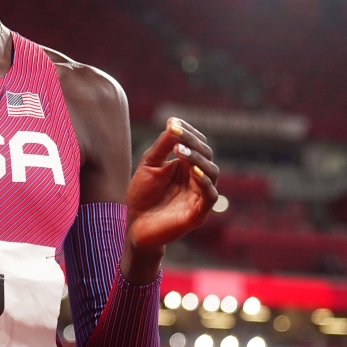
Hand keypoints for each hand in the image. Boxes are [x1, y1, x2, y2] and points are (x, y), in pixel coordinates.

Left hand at [125, 117, 218, 252]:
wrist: (134, 224)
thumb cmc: (142, 194)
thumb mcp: (149, 165)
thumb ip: (162, 146)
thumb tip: (173, 123)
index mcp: (186, 165)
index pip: (197, 143)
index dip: (187, 132)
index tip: (172, 122)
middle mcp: (197, 178)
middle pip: (206, 154)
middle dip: (192, 142)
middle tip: (176, 134)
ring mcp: (199, 195)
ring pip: (212, 172)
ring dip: (197, 159)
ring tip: (180, 151)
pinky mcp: (199, 213)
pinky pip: (210, 196)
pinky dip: (204, 182)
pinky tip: (192, 171)